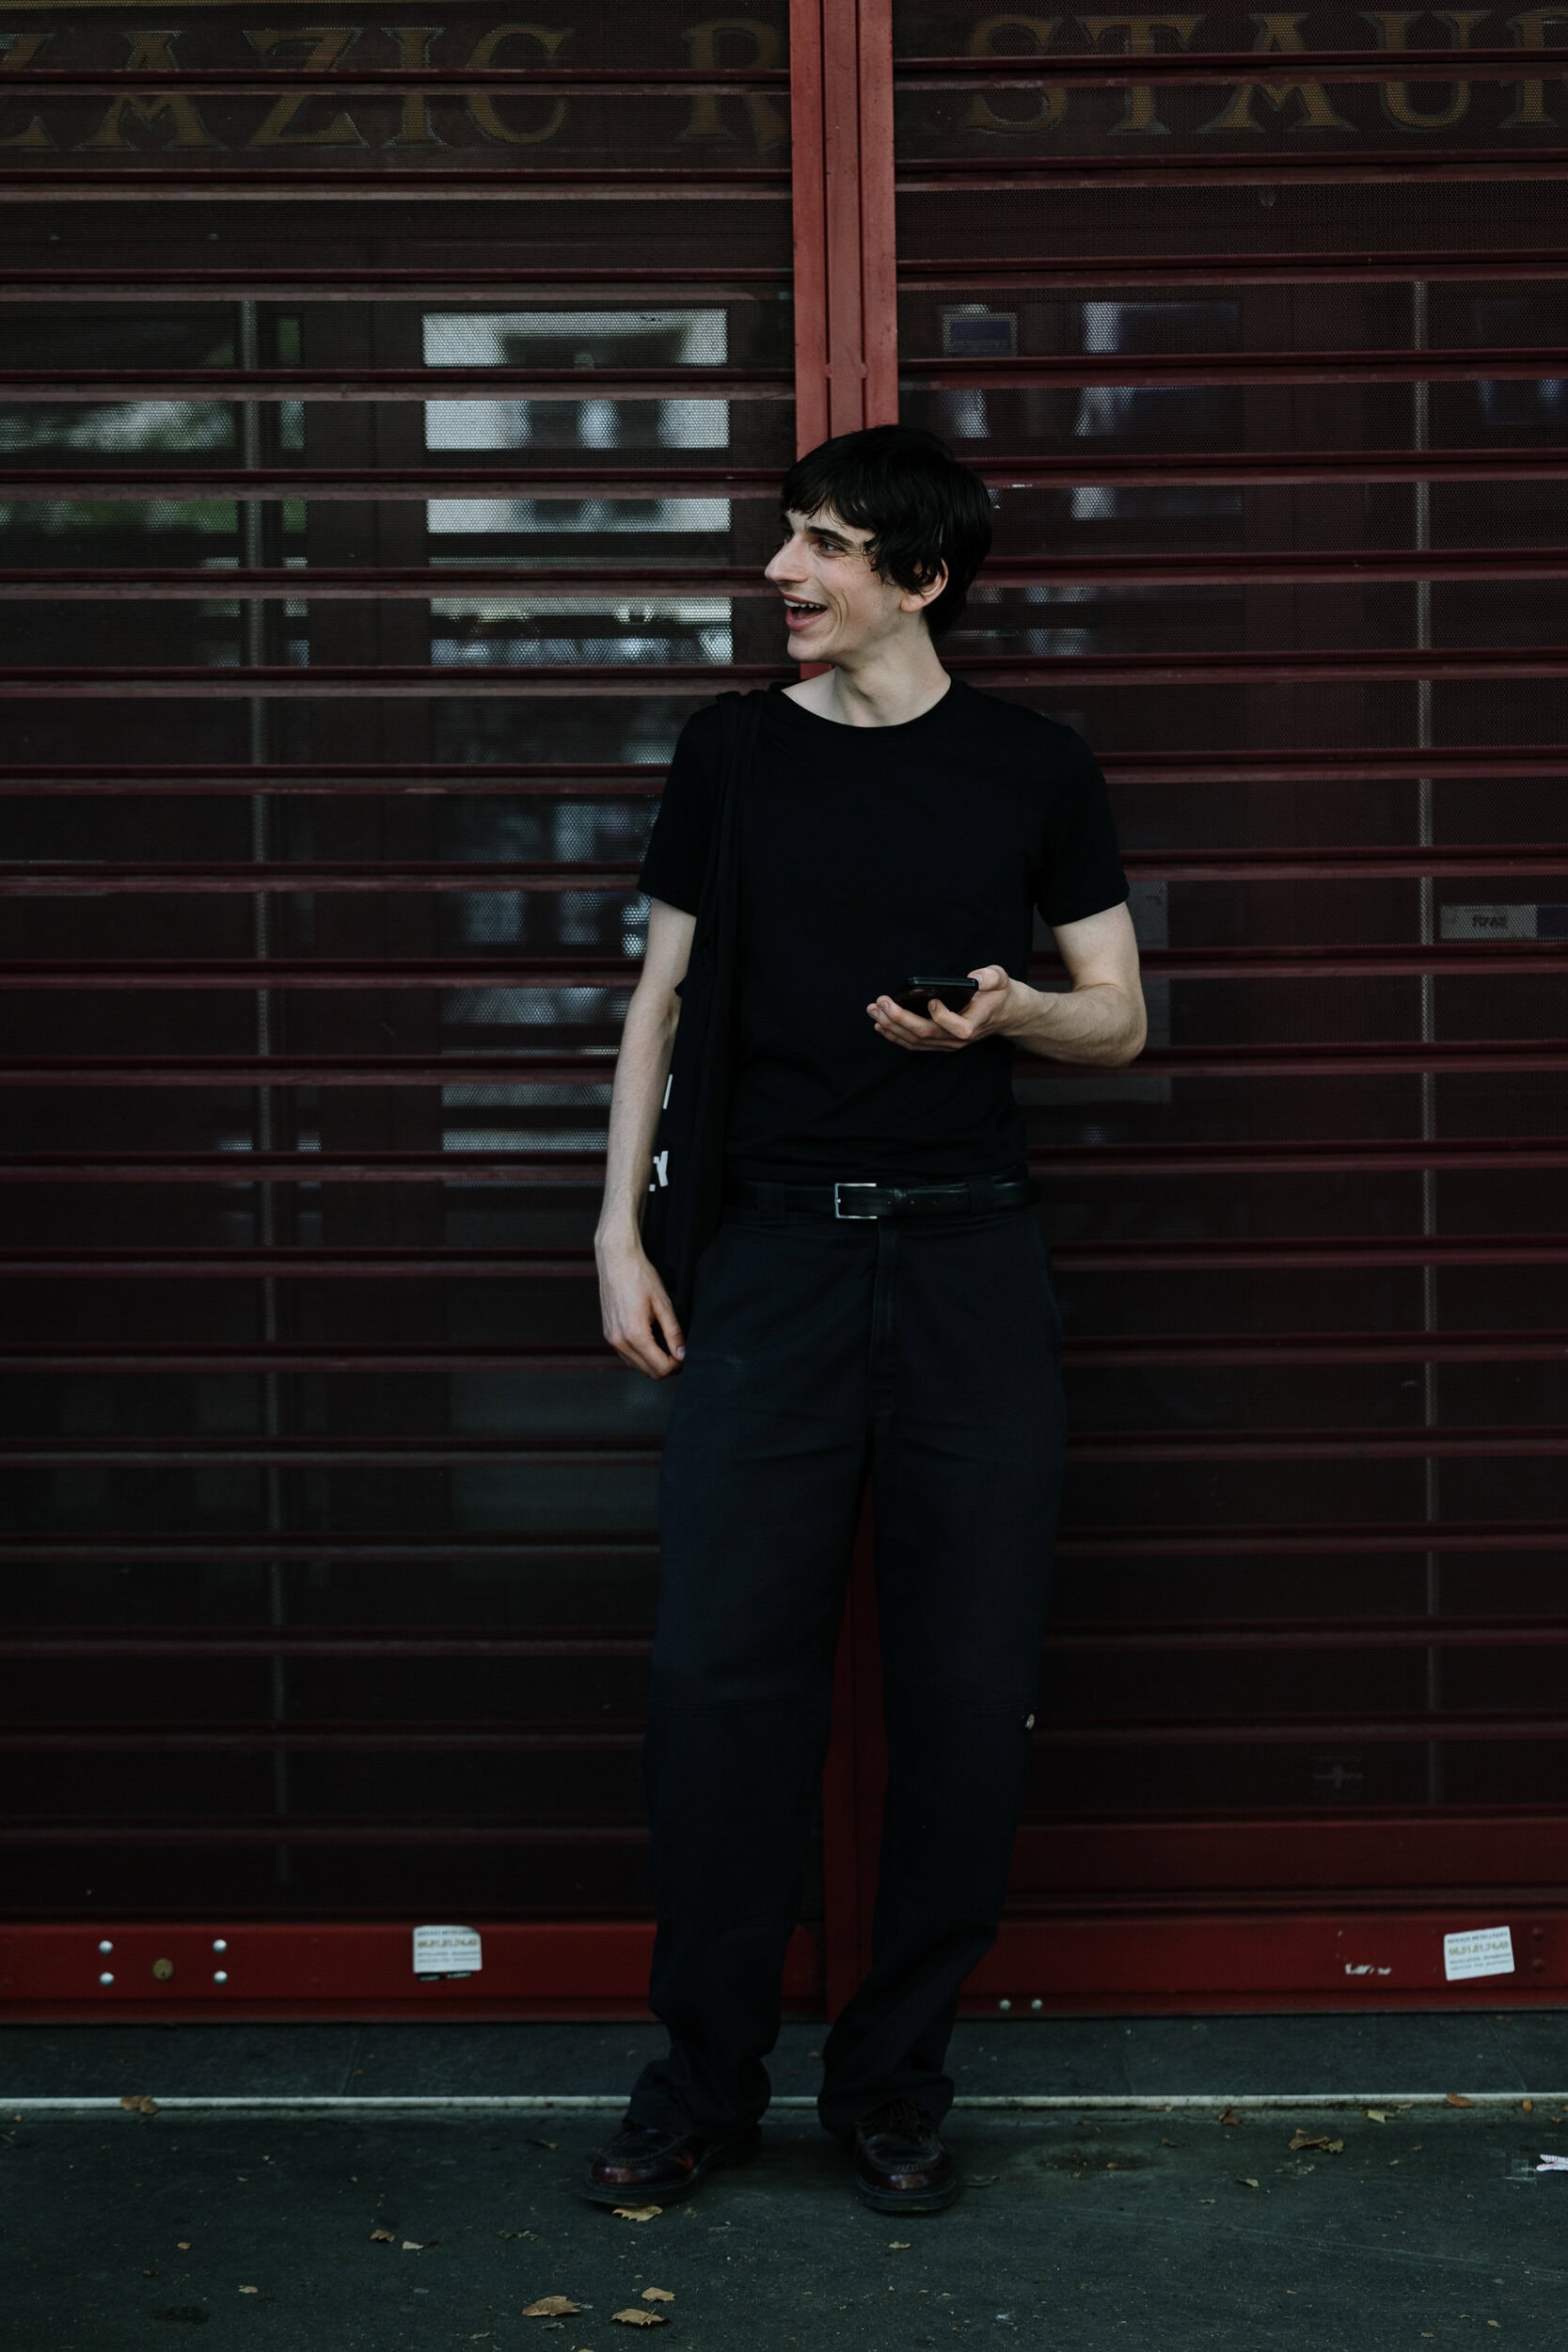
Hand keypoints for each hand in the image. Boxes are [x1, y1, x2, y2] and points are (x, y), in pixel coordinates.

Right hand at [596, 1236, 685, 1377]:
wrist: (616, 1261)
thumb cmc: (640, 1277)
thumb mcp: (663, 1304)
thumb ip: (673, 1332)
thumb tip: (682, 1354)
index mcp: (635, 1335)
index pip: (660, 1368)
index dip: (677, 1365)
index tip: (685, 1354)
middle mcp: (619, 1341)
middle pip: (648, 1372)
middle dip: (667, 1366)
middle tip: (679, 1351)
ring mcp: (611, 1339)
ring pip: (637, 1366)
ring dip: (653, 1362)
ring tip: (666, 1345)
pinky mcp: (608, 1334)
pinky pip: (627, 1356)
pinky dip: (641, 1355)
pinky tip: (651, 1340)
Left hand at [866, 964, 1026, 1053]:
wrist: (1004, 1013)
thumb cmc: (999, 994)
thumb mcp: (1001, 979)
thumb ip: (991, 977)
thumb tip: (975, 977)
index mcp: (976, 1022)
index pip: (958, 1028)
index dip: (942, 1017)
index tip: (931, 1000)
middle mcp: (960, 1038)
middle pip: (926, 1034)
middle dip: (899, 1018)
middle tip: (881, 1002)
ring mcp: (948, 1043)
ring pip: (916, 1041)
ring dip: (891, 1026)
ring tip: (874, 1011)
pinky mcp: (938, 1042)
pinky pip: (914, 1043)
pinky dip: (895, 1035)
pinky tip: (880, 1023)